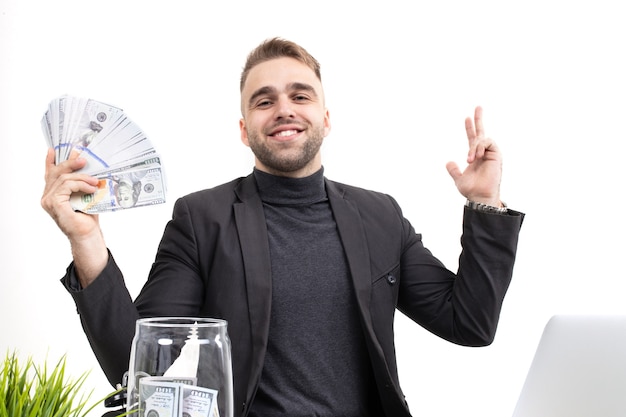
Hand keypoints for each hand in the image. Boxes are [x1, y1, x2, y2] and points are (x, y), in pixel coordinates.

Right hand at [41, 148, 107, 285]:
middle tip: (83, 159)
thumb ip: (81, 181)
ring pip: (64, 178)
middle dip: (70, 163)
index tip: (55, 149)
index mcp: (53, 193)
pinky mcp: (54, 203)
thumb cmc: (87, 217)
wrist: (88, 234)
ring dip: (82, 177)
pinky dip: (80, 184)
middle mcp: (47, 196)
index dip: (51, 160)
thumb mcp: (85, 194)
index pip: (50, 173)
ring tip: (95, 181)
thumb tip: (86, 165)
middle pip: (56, 172)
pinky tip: (91, 188)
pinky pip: (66, 185)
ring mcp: (48, 200)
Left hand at [446, 106, 502, 206]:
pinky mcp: (496, 154)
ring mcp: (491, 153)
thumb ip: (454, 170)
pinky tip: (476, 157)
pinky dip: (480, 147)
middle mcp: (484, 152)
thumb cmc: (471, 190)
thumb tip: (448, 162)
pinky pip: (488, 142)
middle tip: (478, 106)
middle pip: (482, 132)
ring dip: (473, 147)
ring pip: (481, 139)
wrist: (480, 196)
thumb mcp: (459, 179)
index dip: (470, 128)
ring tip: (470, 160)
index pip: (473, 139)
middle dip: (479, 119)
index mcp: (476, 156)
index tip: (467, 118)